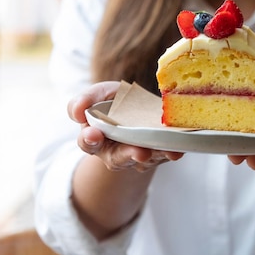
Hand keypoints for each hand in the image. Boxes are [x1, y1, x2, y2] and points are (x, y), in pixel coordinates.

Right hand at [68, 81, 183, 171]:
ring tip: (165, 151)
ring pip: (144, 160)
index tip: (94, 134)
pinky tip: (177, 150)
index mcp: (95, 137)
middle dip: (129, 155)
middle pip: (118, 158)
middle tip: (139, 153)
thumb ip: (85, 100)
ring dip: (155, 156)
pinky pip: (163, 156)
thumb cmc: (113, 102)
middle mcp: (114, 152)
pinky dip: (170, 153)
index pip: (88, 141)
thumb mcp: (99, 94)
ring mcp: (137, 154)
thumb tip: (77, 111)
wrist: (138, 107)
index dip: (89, 139)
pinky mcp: (156, 154)